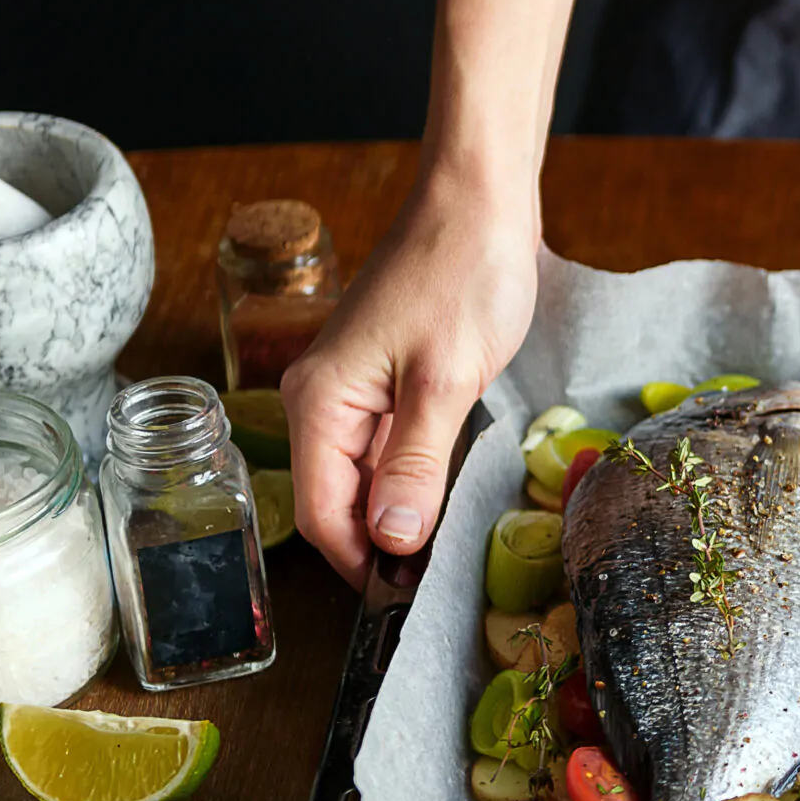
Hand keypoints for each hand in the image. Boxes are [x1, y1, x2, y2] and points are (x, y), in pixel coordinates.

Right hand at [282, 173, 537, 584]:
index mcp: (320, 402)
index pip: (323, 515)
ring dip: (403, 514)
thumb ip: (417, 465)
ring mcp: (355, 391)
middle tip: (441, 581)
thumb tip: (392, 542)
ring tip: (450, 548)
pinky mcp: (389, 381)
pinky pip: (391, 449)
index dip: (365, 565)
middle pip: (341, 503)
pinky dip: (416, 478)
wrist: (479, 199)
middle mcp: (323, 401)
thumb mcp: (447, 379)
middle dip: (385, 546)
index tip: (414, 600)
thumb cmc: (462, 274)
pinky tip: (451, 495)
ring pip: (369, 479)